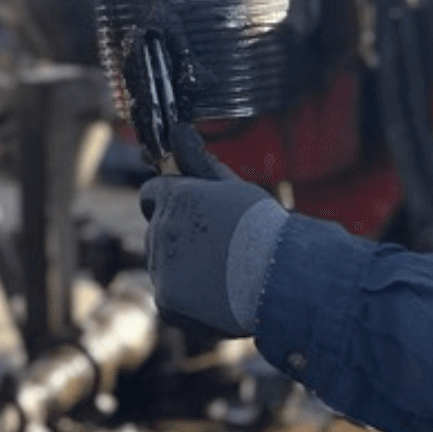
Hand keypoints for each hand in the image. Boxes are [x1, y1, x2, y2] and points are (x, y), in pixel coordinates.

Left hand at [138, 127, 287, 337]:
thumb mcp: (233, 189)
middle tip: (219, 247)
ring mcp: (161, 267)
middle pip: (158, 230)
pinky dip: (187, 297)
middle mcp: (162, 229)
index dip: (170, 201)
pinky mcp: (166, 300)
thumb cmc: (263, 229)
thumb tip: (180, 132)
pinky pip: (168, 295)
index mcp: (176, 197)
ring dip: (183, 266)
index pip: (152, 193)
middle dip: (179, 236)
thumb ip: (200, 163)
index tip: (191, 212)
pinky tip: (217, 292)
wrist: (280, 277)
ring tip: (224, 271)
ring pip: (162, 263)